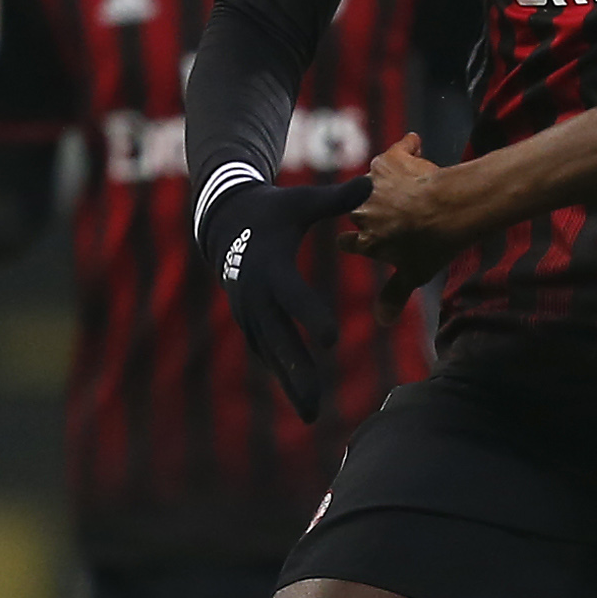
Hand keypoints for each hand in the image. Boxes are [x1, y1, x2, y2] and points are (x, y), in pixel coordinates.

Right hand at [198, 169, 373, 420]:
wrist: (224, 220)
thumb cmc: (272, 210)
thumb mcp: (300, 202)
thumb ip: (336, 199)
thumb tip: (371, 182)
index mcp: (271, 266)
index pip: (294, 296)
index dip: (311, 316)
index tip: (332, 340)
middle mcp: (256, 295)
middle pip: (279, 340)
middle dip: (297, 374)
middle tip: (315, 407)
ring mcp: (248, 310)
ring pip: (271, 353)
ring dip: (290, 383)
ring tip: (312, 415)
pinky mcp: (248, 318)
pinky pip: (265, 349)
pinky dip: (280, 372)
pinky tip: (300, 395)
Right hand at [343, 134, 460, 318]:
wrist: (448, 209)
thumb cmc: (433, 244)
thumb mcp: (414, 274)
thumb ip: (394, 294)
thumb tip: (382, 321)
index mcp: (366, 241)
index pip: (347, 243)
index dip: (354, 242)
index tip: (358, 241)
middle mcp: (363, 211)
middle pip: (358, 212)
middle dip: (372, 212)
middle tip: (395, 213)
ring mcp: (374, 184)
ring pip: (374, 182)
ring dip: (388, 183)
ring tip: (411, 185)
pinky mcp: (390, 160)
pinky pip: (398, 149)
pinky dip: (407, 148)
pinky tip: (416, 143)